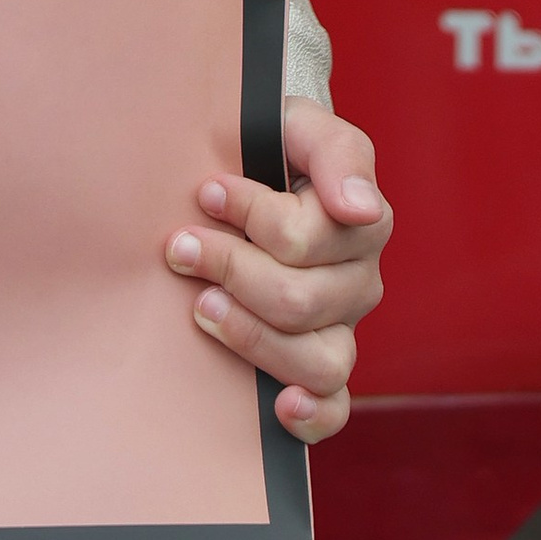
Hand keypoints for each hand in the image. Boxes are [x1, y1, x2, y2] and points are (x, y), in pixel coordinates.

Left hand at [166, 96, 388, 443]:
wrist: (252, 161)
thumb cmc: (271, 142)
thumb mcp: (300, 123)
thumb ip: (337, 154)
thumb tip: (360, 207)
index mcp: (360, 220)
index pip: (304, 238)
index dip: (248, 214)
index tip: (205, 191)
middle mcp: (359, 280)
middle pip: (298, 300)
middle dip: (229, 270)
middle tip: (180, 248)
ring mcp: (343, 327)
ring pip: (314, 359)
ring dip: (248, 334)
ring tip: (200, 307)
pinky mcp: (324, 367)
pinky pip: (335, 407)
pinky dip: (312, 415)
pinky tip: (280, 408)